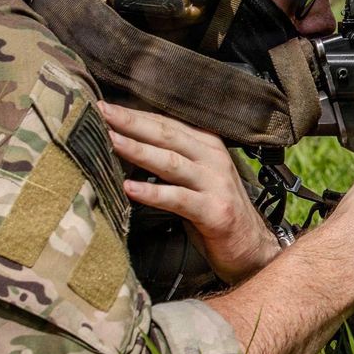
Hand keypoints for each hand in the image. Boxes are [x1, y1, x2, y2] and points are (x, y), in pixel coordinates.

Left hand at [100, 101, 278, 284]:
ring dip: (139, 150)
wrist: (250, 246)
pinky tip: (129, 188)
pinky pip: (178, 199)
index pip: (167, 123)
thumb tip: (126, 145)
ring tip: (112, 142)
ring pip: (171, 162)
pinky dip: (152, 193)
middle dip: (133, 122)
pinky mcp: (214, 211)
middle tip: (103, 112)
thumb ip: (170, 159)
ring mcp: (215, 184)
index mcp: (208, 145)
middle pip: (167, 135)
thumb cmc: (214, 209)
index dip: (136, 113)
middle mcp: (214, 159)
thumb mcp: (195, 177)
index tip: (105, 106)